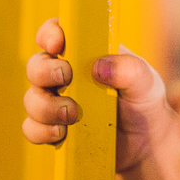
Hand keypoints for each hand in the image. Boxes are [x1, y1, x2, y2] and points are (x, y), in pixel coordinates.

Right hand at [21, 18, 179, 179]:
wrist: (147, 146)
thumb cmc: (145, 104)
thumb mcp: (146, 82)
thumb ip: (129, 69)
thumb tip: (100, 67)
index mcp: (86, 53)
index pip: (57, 33)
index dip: (50, 33)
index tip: (57, 44)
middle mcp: (67, 75)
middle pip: (36, 65)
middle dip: (44, 71)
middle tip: (66, 78)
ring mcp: (57, 103)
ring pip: (32, 98)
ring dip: (45, 106)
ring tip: (72, 115)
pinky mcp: (54, 130)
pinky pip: (32, 129)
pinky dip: (42, 131)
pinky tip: (62, 134)